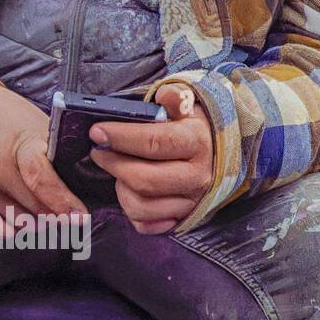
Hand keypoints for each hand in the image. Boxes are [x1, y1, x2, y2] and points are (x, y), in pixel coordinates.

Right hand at [0, 84, 87, 234]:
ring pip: (15, 220)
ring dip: (37, 223)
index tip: (80, 216)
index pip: (41, 180)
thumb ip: (58, 157)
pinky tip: (24, 224)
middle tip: (72, 220)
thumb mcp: (43, 131)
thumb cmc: (17, 123)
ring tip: (52, 217)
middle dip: (56, 217)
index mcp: (23, 149)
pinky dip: (10, 229)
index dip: (61, 200)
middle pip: (32, 206)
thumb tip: (88, 182)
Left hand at [89, 84, 213, 234]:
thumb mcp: (191, 108)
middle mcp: (198, 175)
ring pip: (140, 204)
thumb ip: (177, 98)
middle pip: (143, 179)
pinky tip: (131, 193)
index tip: (97, 132)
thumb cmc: (196, 130)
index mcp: (197, 143)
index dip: (121, 137)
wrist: (222, 158)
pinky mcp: (182, 218)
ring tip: (120, 171)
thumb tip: (165, 95)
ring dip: (121, 188)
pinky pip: (145, 224)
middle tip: (99, 151)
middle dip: (113, 164)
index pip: (154, 143)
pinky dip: (132, 211)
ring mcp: (191, 200)